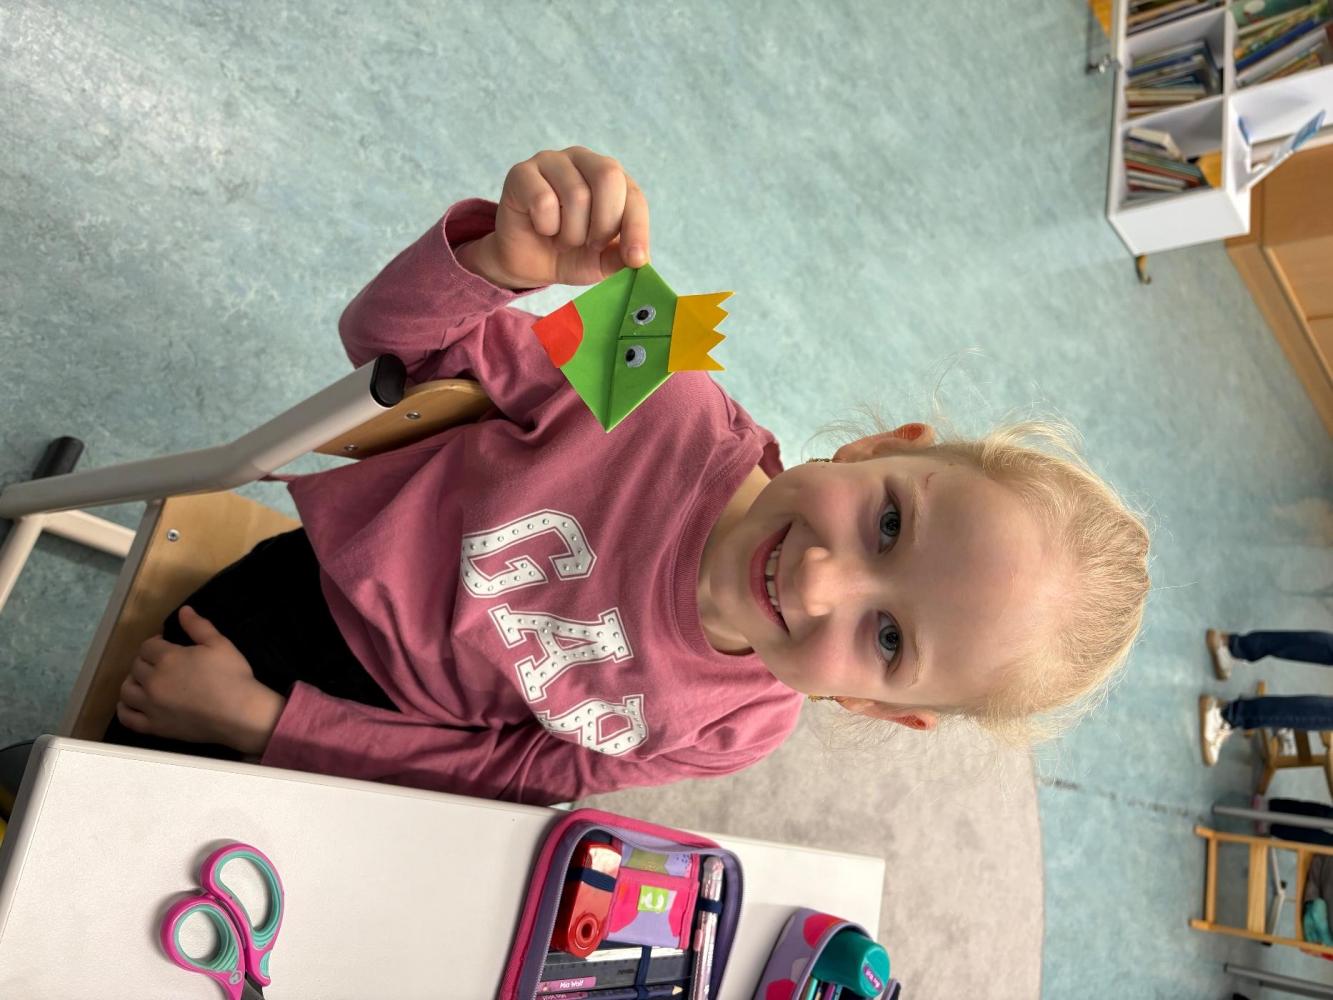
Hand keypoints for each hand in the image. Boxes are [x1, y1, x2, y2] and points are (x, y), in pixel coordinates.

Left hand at [116, 606, 285, 756]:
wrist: (240, 714)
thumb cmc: (232, 676)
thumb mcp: (220, 644)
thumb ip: (199, 626)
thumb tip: (183, 610)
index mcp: (168, 658)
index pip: (147, 646)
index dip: (156, 643)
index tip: (166, 645)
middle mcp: (153, 681)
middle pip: (136, 666)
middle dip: (146, 661)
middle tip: (162, 664)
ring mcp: (151, 706)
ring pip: (126, 690)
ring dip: (133, 682)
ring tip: (147, 682)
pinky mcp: (154, 727)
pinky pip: (127, 717)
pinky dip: (124, 709)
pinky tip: (133, 703)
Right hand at [458, 146, 649, 289]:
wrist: (528, 262)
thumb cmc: (569, 253)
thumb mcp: (602, 261)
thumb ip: (622, 256)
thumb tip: (638, 257)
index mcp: (610, 177)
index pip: (633, 193)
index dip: (636, 227)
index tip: (635, 258)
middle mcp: (583, 159)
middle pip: (608, 177)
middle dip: (604, 223)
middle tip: (592, 245)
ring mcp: (551, 161)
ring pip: (576, 194)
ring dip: (572, 233)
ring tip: (563, 240)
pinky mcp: (522, 173)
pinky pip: (543, 200)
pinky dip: (546, 226)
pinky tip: (541, 228)